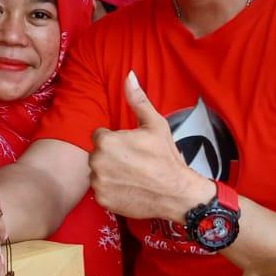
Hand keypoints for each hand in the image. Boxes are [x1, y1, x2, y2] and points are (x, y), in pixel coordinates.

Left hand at [89, 71, 210, 220]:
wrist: (178, 194)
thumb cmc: (167, 157)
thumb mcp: (155, 124)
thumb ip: (137, 100)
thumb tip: (129, 75)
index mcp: (106, 141)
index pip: (100, 136)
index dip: (117, 140)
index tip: (133, 148)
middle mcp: (97, 162)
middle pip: (98, 154)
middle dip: (112, 156)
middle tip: (134, 162)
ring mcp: (98, 183)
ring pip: (98, 172)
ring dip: (110, 172)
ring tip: (132, 175)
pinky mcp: (102, 200)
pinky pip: (101, 190)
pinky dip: (112, 189)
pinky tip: (129, 188)